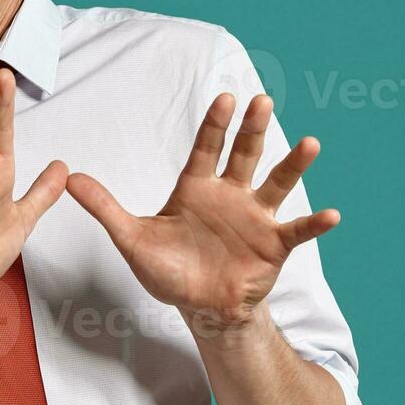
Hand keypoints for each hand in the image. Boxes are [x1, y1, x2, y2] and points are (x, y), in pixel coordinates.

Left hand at [66, 92, 338, 331]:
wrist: (200, 307)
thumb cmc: (169, 270)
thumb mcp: (132, 238)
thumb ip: (105, 208)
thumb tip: (71, 178)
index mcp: (198, 189)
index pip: (207, 149)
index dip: (216, 125)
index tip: (225, 98)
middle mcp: (231, 196)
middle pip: (244, 155)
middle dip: (253, 129)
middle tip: (262, 100)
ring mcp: (255, 218)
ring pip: (276, 184)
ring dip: (292, 165)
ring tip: (310, 143)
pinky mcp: (273, 245)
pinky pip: (296, 231)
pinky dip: (314, 224)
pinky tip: (333, 215)